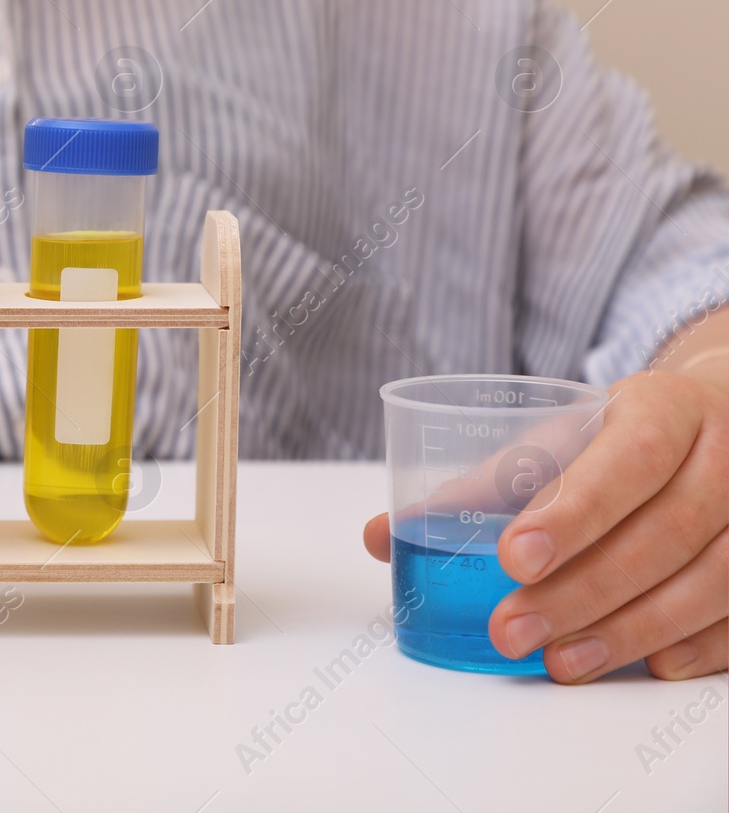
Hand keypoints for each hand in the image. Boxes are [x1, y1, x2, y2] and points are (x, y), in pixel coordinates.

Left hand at [363, 370, 727, 682]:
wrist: (711, 422)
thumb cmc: (614, 438)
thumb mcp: (553, 438)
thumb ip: (476, 486)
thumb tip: (380, 535)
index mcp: (664, 408)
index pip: (628, 458)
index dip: (575, 511)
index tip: (513, 557)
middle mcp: (725, 455)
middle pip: (665, 531)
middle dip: (585, 590)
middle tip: (512, 630)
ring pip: (710, 580)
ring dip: (630, 630)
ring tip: (559, 660)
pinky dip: (695, 646)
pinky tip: (644, 665)